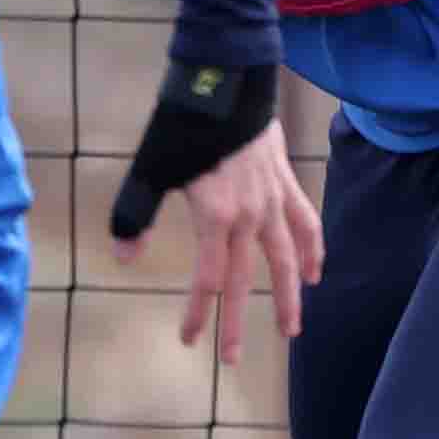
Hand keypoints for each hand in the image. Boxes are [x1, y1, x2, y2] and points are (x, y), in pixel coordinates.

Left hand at [148, 124, 320, 365]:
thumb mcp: (151, 169)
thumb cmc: (183, 123)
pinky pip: (305, 224)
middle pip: (245, 280)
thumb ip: (137, 215)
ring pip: (285, 259)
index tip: (188, 340)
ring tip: (290, 330)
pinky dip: (312, 250)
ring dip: (288, 297)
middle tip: (229, 359)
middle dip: (236, 322)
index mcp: (215, 216)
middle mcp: (250, 216)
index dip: (197, 313)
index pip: (208, 279)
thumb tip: (124, 258)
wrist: (225, 78)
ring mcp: (273, 201)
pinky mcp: (285, 183)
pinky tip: (314, 272)